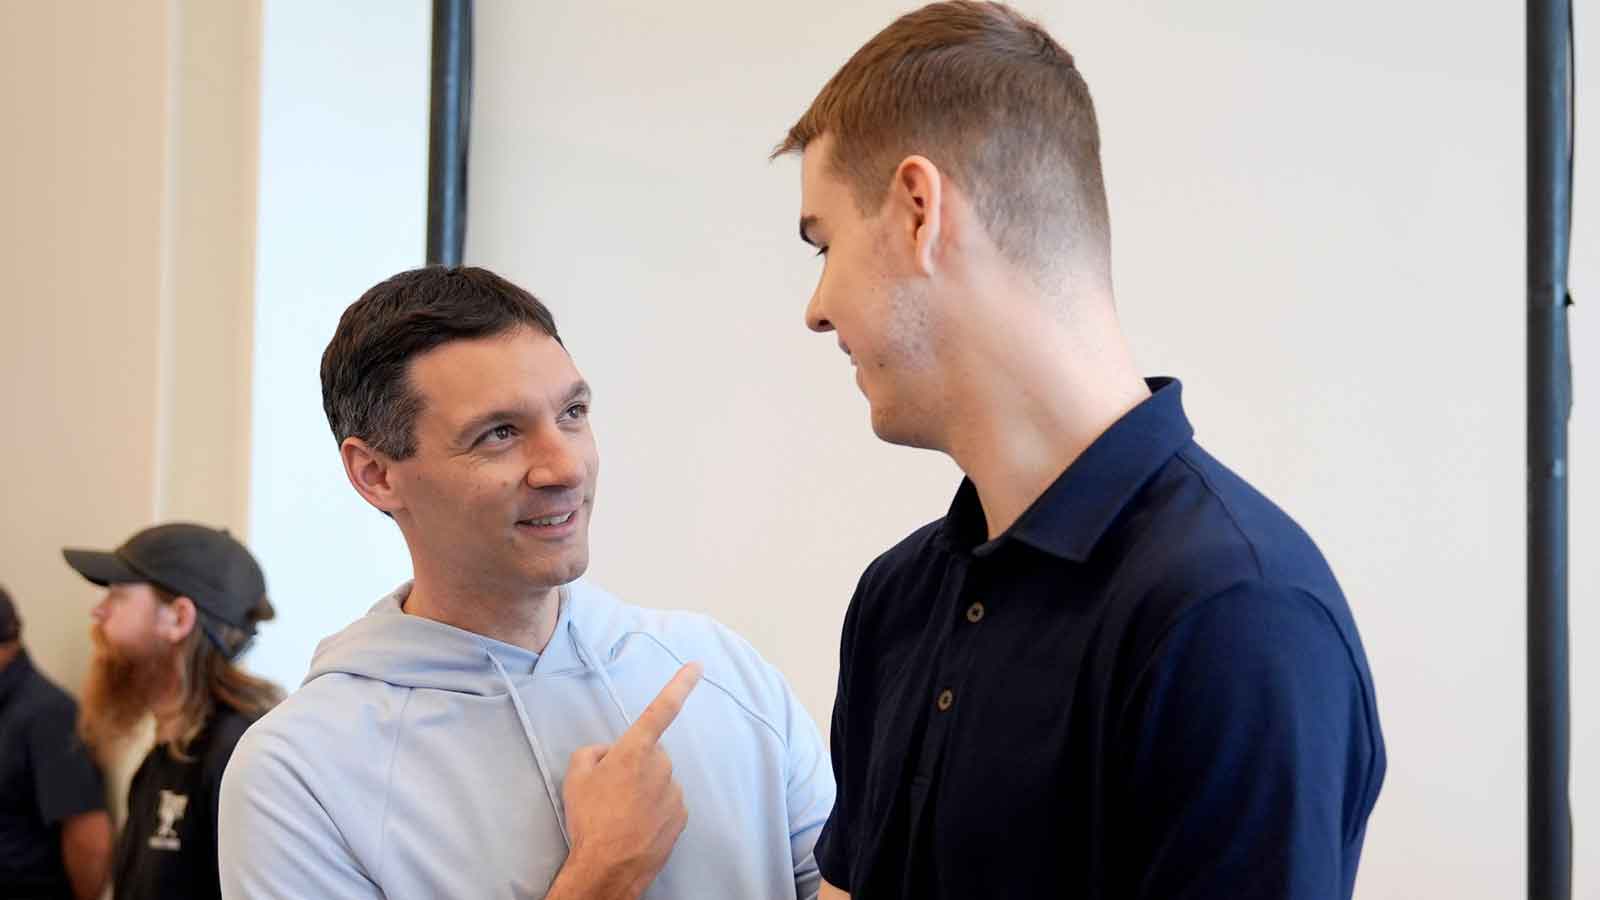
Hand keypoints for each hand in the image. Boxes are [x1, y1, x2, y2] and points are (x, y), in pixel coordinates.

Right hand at [554, 662, 702, 899]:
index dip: (680, 684)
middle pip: (651, 754)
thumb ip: (593, 752)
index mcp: (636, 750)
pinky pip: (666, 803)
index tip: (698, 666)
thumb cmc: (590, 818)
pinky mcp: (681, 816)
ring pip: (659, 780)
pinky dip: (653, 810)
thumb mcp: (575, 776)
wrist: (608, 867)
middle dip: (635, 763)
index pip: (662, 709)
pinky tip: (635, 825)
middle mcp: (662, 767)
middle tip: (611, 788)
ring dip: (644, 788)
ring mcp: (674, 793)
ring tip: (620, 812)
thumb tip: (608, 753)